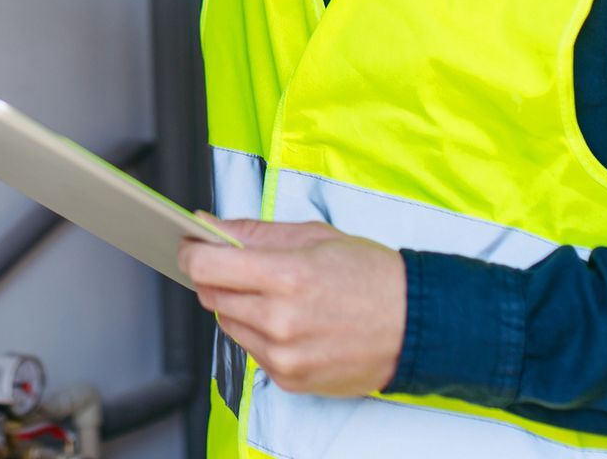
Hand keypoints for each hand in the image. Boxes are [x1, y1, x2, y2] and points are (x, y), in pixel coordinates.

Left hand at [179, 218, 405, 396]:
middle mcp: (280, 320)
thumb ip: (255, 232)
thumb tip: (210, 225)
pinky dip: (260, 334)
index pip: (206, 266)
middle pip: (211, 296)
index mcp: (286, 276)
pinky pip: (251, 351)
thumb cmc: (371, 276)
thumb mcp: (315, 236)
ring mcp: (284, 355)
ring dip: (239, 307)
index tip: (190, 246)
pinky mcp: (289, 380)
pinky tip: (291, 322)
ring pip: (228, 324)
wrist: (415, 325)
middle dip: (218, 277)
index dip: (192, 253)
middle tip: (242, 266)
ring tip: (278, 295)